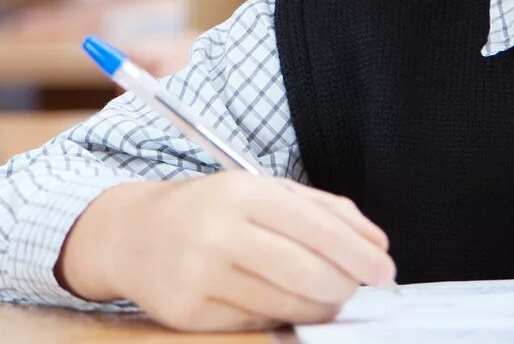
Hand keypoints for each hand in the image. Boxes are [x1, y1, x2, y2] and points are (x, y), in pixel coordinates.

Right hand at [61, 173, 394, 331]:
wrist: (129, 234)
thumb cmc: (207, 210)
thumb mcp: (257, 190)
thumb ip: (320, 209)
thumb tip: (376, 243)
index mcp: (239, 192)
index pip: (316, 227)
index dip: (359, 253)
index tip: (384, 269)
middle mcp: (217, 232)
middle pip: (308, 273)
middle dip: (346, 287)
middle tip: (358, 289)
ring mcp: (199, 275)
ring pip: (288, 304)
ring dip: (321, 306)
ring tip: (328, 297)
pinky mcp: (188, 312)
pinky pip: (257, 323)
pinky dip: (281, 315)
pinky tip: (282, 302)